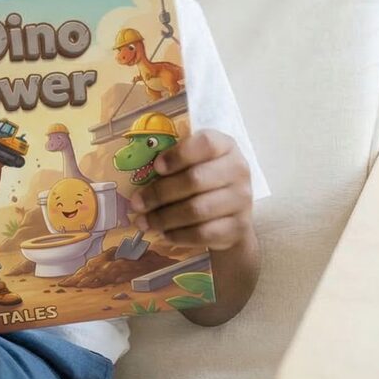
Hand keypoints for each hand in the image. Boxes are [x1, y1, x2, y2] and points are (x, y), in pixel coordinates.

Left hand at [128, 129, 252, 251]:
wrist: (233, 215)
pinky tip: (164, 233)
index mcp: (225, 146)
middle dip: (159, 193)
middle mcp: (238, 169)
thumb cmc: (205, 180)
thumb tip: (138, 175)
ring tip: (144, 221)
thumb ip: (174, 162)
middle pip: (195, 180)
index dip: (178, 155)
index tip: (156, 167)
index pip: (205, 143)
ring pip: (196, 210)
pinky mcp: (238, 227)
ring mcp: (242, 200)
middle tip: (136, 203)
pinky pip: (203, 233)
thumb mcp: (195, 163)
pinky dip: (178, 235)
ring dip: (164, 217)